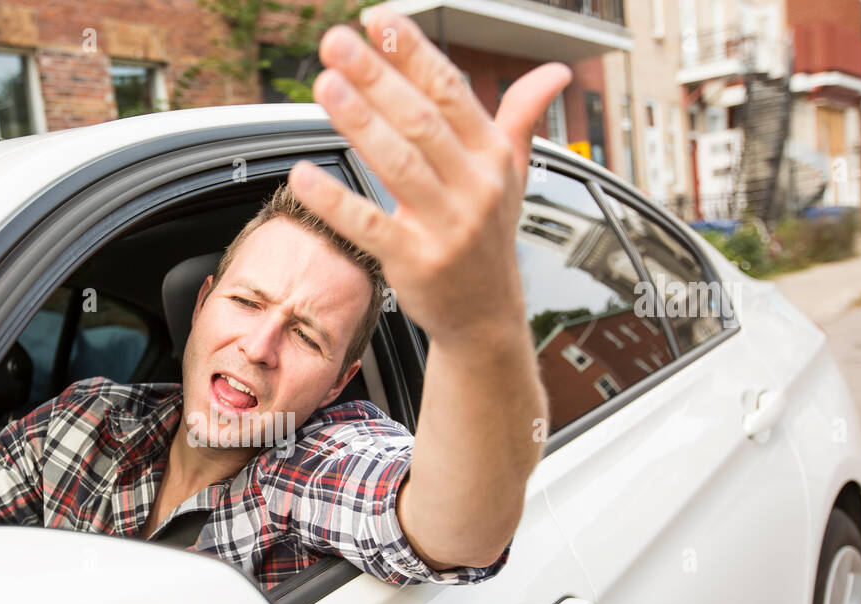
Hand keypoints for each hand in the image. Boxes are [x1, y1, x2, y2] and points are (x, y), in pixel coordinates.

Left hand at [288, 9, 571, 348]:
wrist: (485, 317)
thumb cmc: (488, 240)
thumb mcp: (513, 176)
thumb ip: (521, 117)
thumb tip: (555, 71)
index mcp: (493, 156)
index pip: (451, 91)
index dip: (413, 52)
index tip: (378, 19)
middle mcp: (475, 187)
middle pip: (421, 120)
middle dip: (376, 76)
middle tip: (337, 43)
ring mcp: (447, 227)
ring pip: (398, 164)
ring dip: (358, 121)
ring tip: (325, 86)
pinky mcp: (416, 263)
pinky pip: (370, 226)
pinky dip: (336, 201)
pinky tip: (305, 174)